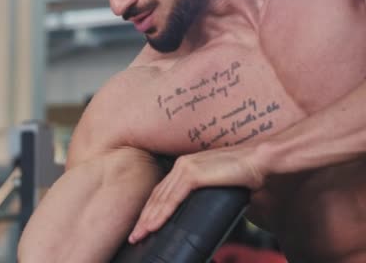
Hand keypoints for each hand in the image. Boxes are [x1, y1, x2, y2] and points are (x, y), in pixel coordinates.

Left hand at [128, 144, 267, 243]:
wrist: (264, 162)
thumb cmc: (249, 176)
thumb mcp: (221, 190)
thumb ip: (209, 200)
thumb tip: (208, 218)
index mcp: (188, 166)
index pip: (163, 192)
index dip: (152, 211)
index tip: (143, 226)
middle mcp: (183, 165)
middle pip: (157, 196)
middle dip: (144, 218)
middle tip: (134, 236)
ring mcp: (186, 167)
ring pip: (161, 199)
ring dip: (148, 220)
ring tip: (139, 235)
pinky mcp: (193, 173)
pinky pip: (171, 199)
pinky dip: (160, 214)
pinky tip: (152, 226)